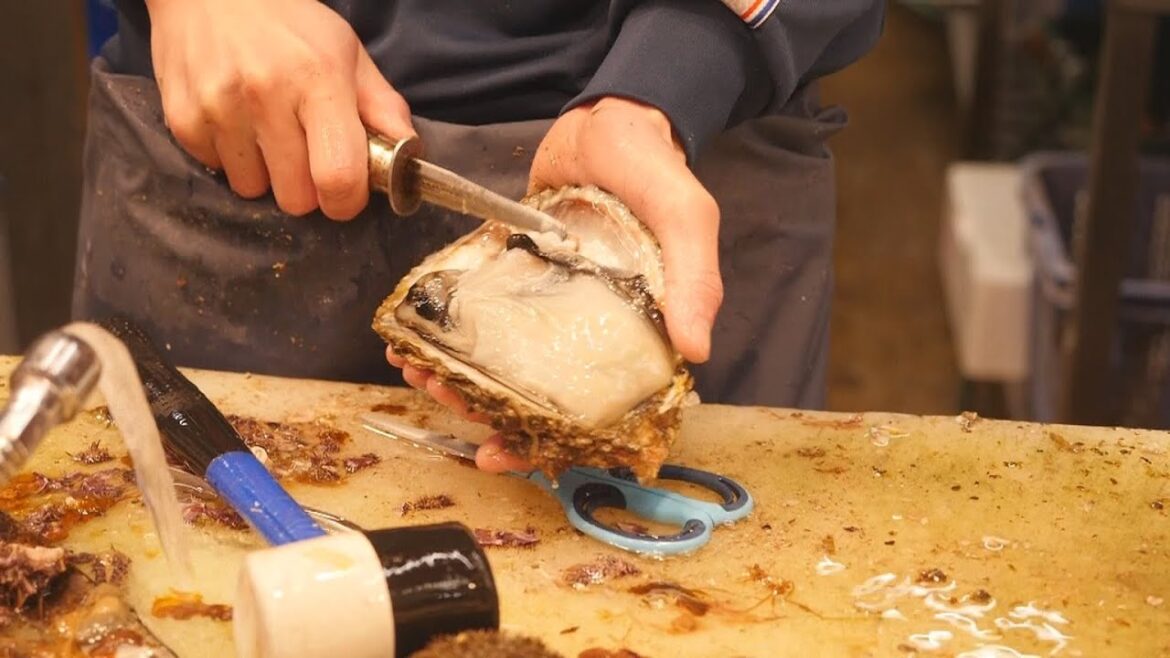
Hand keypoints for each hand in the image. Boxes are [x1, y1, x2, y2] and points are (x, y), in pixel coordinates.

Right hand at [145, 0, 414, 219]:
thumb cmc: (288, 23)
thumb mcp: (347, 52)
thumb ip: (381, 107)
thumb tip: (410, 155)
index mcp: (318, 81)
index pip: (338, 177)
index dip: (346, 201)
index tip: (345, 193)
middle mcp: (265, 96)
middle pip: (296, 199)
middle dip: (306, 189)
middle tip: (305, 157)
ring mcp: (219, 108)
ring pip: (254, 190)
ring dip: (266, 174)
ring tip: (266, 133)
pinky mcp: (183, 118)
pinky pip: (217, 170)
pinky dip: (230, 158)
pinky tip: (235, 122)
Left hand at [387, 96, 722, 471]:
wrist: (609, 116)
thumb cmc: (656, 169)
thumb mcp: (686, 217)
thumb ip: (694, 277)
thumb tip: (694, 352)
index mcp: (635, 332)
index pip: (596, 410)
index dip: (552, 442)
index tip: (504, 450)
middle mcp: (589, 329)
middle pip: (538, 394)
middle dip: (488, 411)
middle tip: (448, 405)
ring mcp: (548, 304)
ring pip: (502, 361)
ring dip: (459, 375)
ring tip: (420, 375)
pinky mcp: (515, 275)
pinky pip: (478, 313)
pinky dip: (447, 330)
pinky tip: (416, 338)